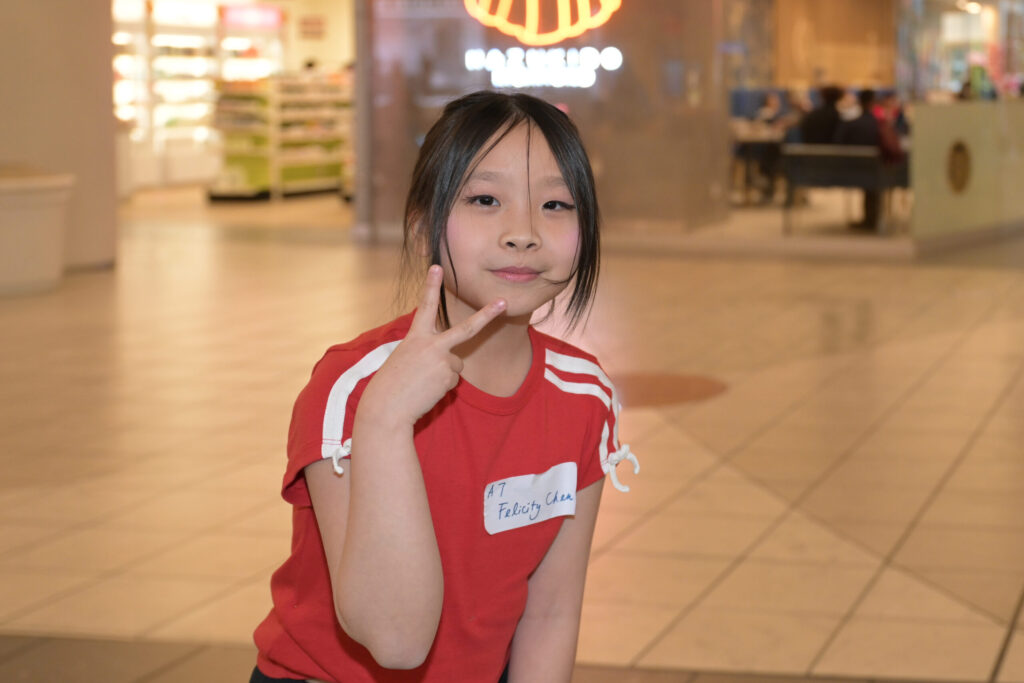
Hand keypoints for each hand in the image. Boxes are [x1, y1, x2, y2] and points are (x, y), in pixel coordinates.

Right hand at [361, 265, 506, 425]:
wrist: (387, 407)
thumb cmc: (392, 384)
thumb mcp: (405, 358)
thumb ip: (428, 352)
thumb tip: (451, 365)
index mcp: (415, 337)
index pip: (425, 307)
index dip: (431, 286)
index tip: (437, 267)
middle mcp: (431, 344)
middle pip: (466, 328)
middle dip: (487, 315)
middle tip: (503, 302)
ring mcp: (442, 360)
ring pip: (456, 365)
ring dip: (443, 374)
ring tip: (422, 382)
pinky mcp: (448, 376)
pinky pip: (453, 380)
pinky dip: (442, 387)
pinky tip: (426, 390)